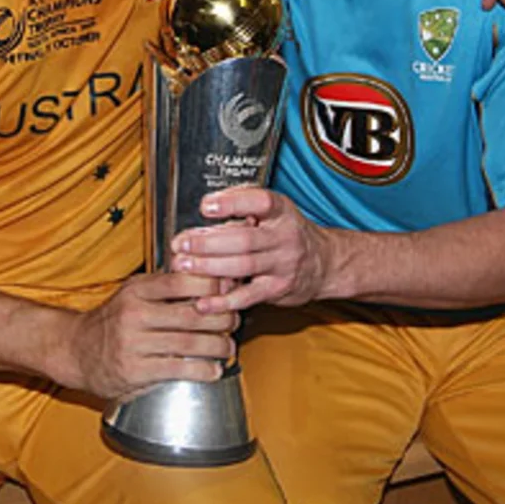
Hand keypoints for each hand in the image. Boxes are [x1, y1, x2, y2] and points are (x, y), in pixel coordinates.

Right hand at [54, 272, 238, 400]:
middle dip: (222, 318)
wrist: (76, 351)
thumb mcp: (134, 293)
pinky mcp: (135, 371)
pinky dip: (203, 370)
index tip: (230, 291)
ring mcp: (134, 344)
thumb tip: (214, 277)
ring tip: (228, 347)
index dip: (212, 285)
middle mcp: (134, 314)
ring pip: (190, 343)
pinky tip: (214, 369)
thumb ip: (167, 286)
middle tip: (234, 321)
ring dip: (218, 346)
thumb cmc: (114, 320)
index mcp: (137, 290)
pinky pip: (178, 370)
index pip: (182, 280)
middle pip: (192, 314)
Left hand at [172, 187, 333, 312]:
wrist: (324, 263)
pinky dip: (223, 301)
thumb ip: (243, 206)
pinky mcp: (278, 289)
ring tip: (183, 265)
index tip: (206, 206)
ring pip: (243, 266)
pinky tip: (203, 301)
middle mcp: (284, 236)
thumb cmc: (287, 233)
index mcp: (281, 211)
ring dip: (208, 267)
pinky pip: (248, 297)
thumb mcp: (273, 211)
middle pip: (244, 239)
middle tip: (181, 243)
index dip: (232, 202)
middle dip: (207, 242)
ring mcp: (283, 265)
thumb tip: (208, 206)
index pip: (260, 202)